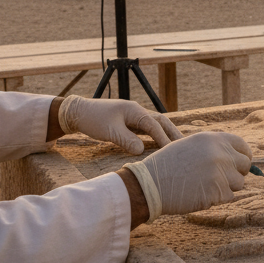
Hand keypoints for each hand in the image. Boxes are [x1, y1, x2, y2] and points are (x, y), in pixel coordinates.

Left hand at [56, 95, 182, 153]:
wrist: (78, 112)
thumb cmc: (93, 119)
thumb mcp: (109, 131)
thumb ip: (126, 140)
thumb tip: (142, 151)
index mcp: (134, 111)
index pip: (154, 125)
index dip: (164, 138)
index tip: (173, 150)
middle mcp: (137, 112)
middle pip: (161, 121)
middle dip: (173, 133)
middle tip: (185, 146)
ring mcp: (134, 117)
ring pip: (155, 125)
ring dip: (166, 134)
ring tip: (177, 146)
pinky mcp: (129, 123)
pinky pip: (147, 129)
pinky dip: (156, 136)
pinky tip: (160, 145)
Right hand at [123, 131, 252, 219]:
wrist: (150, 184)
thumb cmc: (167, 165)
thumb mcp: (190, 145)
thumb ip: (213, 148)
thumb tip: (235, 157)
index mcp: (214, 139)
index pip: (243, 147)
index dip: (242, 156)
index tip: (238, 164)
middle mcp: (220, 153)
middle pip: (245, 165)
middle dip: (236, 173)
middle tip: (221, 178)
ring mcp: (221, 173)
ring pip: (239, 183)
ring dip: (227, 187)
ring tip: (205, 186)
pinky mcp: (218, 192)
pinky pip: (229, 197)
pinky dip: (218, 198)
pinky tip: (200, 194)